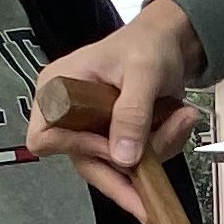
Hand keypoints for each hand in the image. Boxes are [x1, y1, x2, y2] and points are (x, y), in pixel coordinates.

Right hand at [24, 0, 203, 221]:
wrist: (170, 42)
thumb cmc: (147, 44)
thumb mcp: (141, 72)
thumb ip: (132, 112)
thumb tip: (122, 156)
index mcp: (57, 89)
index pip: (45, 137)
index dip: (78, 149)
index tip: (114, 150)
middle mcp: (70, 114)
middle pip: (86, 163)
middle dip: (127, 172)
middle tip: (156, 180)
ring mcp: (94, 129)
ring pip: (117, 168)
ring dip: (154, 152)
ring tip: (178, 120)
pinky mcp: (118, 139)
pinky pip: (137, 163)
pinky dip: (162, 148)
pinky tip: (177, 122)